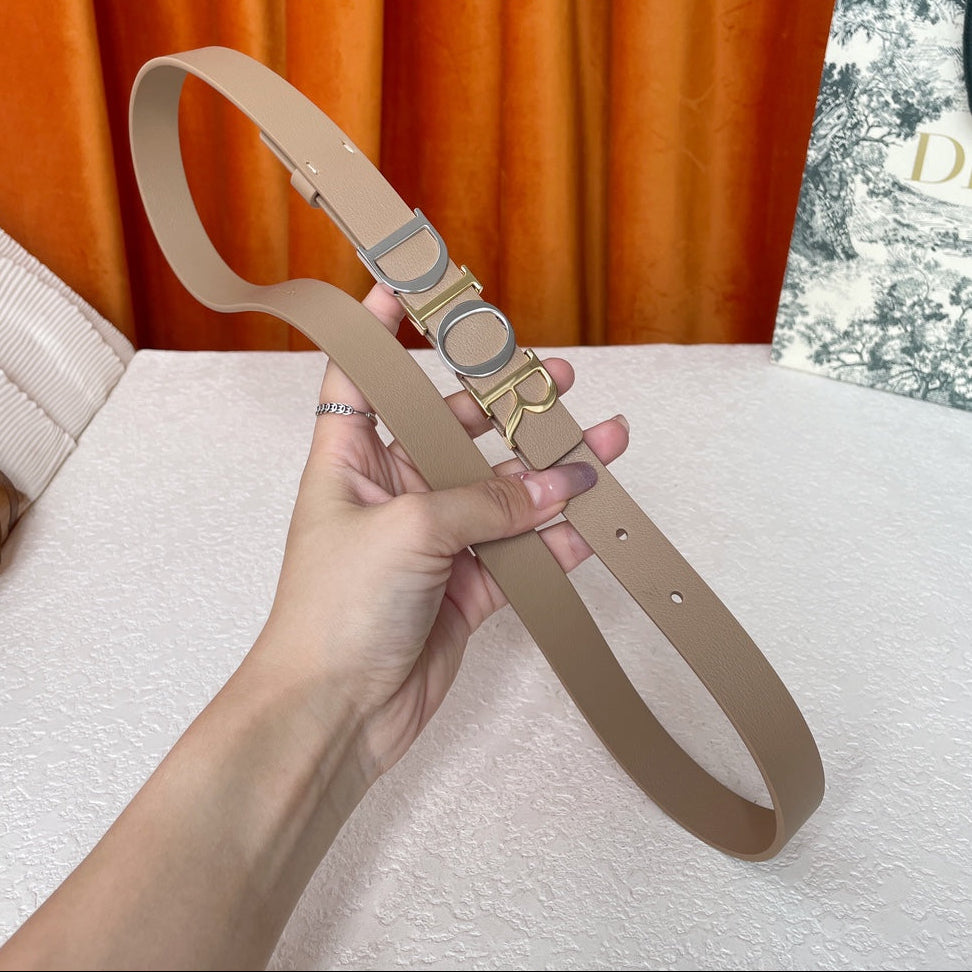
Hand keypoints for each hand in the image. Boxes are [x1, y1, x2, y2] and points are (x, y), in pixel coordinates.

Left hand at [255, 284, 628, 778]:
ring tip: (604, 442)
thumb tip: (557, 484)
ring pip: (502, 492)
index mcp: (350, 461)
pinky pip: (520, 551)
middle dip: (504, 402)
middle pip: (453, 428)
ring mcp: (433, 542)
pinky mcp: (465, 588)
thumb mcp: (409, 530)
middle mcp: (393, 493)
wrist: (336, 712)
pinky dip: (556, 537)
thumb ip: (487, 502)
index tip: (410, 288)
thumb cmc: (336, 611)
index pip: (359, 377)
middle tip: (554, 379)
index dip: (378, 330)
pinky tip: (592, 519)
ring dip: (550, 471)